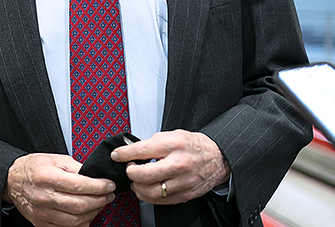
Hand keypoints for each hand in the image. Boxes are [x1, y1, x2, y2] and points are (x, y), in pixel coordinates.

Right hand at [4, 153, 114, 226]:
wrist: (12, 180)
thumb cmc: (34, 168)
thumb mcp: (56, 159)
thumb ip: (76, 168)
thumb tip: (95, 177)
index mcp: (47, 177)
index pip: (78, 185)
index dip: (98, 187)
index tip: (109, 185)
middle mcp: (44, 197)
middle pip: (79, 205)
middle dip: (100, 201)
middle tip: (109, 195)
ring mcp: (42, 213)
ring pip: (75, 220)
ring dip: (93, 213)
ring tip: (99, 203)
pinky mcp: (41, 223)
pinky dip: (81, 222)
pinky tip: (86, 214)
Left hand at [112, 130, 229, 204]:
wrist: (217, 158)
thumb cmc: (193, 145)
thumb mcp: (173, 135)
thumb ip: (152, 143)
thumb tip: (132, 150)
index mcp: (173, 145)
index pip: (142, 151)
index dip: (124, 153)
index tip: (117, 155)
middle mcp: (177, 164)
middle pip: (144, 175)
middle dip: (130, 173)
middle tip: (129, 168)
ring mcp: (181, 182)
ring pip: (150, 191)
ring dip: (137, 186)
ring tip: (137, 179)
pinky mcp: (183, 195)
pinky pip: (159, 200)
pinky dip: (148, 196)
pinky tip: (147, 188)